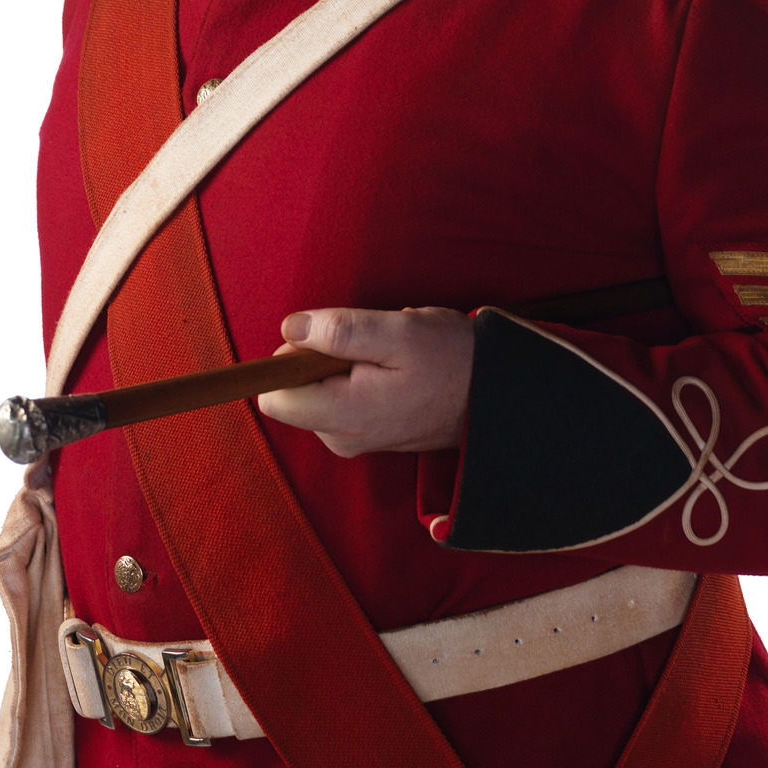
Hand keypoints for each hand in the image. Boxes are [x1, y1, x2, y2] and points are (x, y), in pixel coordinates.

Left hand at [257, 307, 473, 457]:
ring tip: (385, 358)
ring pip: (314, 393)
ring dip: (339, 367)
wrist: (493, 395)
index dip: (290, 358)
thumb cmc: (452, 359)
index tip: (326, 341)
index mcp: (343, 415)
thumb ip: (341, 331)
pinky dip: (354, 379)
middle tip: (368, 347)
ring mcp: (352, 439)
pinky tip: (389, 371)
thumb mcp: (398, 332)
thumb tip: (290, 328)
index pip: (273, 397)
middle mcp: (340, 437)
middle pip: (292, 392)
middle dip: (317, 360)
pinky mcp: (364, 434)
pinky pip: (336, 400)